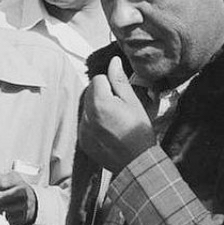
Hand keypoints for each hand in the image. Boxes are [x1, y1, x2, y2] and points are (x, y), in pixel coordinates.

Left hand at [79, 56, 156, 172]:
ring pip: (87, 107)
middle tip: (119, 107)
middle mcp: (88, 115)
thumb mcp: (134, 103)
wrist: (137, 163)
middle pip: (89, 92)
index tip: (121, 96)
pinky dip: (94, 123)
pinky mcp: (83, 141)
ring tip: (115, 120)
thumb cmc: (139, 133)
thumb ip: (120, 81)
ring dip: (97, 108)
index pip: (97, 79)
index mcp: (100, 103)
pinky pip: (85, 123)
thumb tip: (113, 62)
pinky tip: (109, 131)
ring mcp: (84, 129)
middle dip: (102, 94)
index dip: (111, 85)